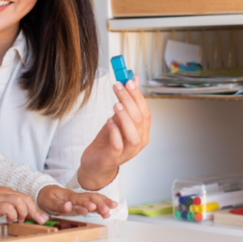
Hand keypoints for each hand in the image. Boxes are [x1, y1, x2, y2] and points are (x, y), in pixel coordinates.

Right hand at [0, 186, 48, 223]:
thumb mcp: (2, 204)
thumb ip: (13, 208)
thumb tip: (26, 217)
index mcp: (9, 192)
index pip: (26, 198)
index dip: (35, 209)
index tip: (42, 218)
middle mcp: (6, 192)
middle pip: (25, 198)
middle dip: (34, 211)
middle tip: (39, 221)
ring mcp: (0, 197)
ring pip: (19, 200)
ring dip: (23, 212)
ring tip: (20, 220)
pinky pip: (8, 207)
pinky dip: (12, 215)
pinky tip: (10, 220)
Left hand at [37, 185, 116, 218]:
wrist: (45, 191)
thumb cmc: (46, 197)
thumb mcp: (48, 202)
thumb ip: (59, 205)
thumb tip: (68, 206)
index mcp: (68, 196)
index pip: (78, 199)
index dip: (85, 203)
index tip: (92, 207)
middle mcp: (77, 196)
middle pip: (90, 197)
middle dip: (100, 203)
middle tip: (107, 210)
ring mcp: (80, 198)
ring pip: (94, 198)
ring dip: (104, 202)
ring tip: (113, 207)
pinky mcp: (82, 202)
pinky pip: (94, 201)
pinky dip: (103, 203)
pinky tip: (110, 208)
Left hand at [79, 74, 150, 190]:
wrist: (96, 163)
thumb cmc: (109, 140)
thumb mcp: (117, 118)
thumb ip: (126, 101)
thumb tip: (132, 78)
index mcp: (142, 132)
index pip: (145, 112)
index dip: (138, 96)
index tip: (128, 81)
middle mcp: (139, 142)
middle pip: (139, 120)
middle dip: (129, 100)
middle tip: (118, 87)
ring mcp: (128, 152)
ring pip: (133, 134)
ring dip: (125, 117)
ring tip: (115, 105)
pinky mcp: (114, 157)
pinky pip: (118, 144)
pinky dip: (114, 131)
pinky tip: (108, 121)